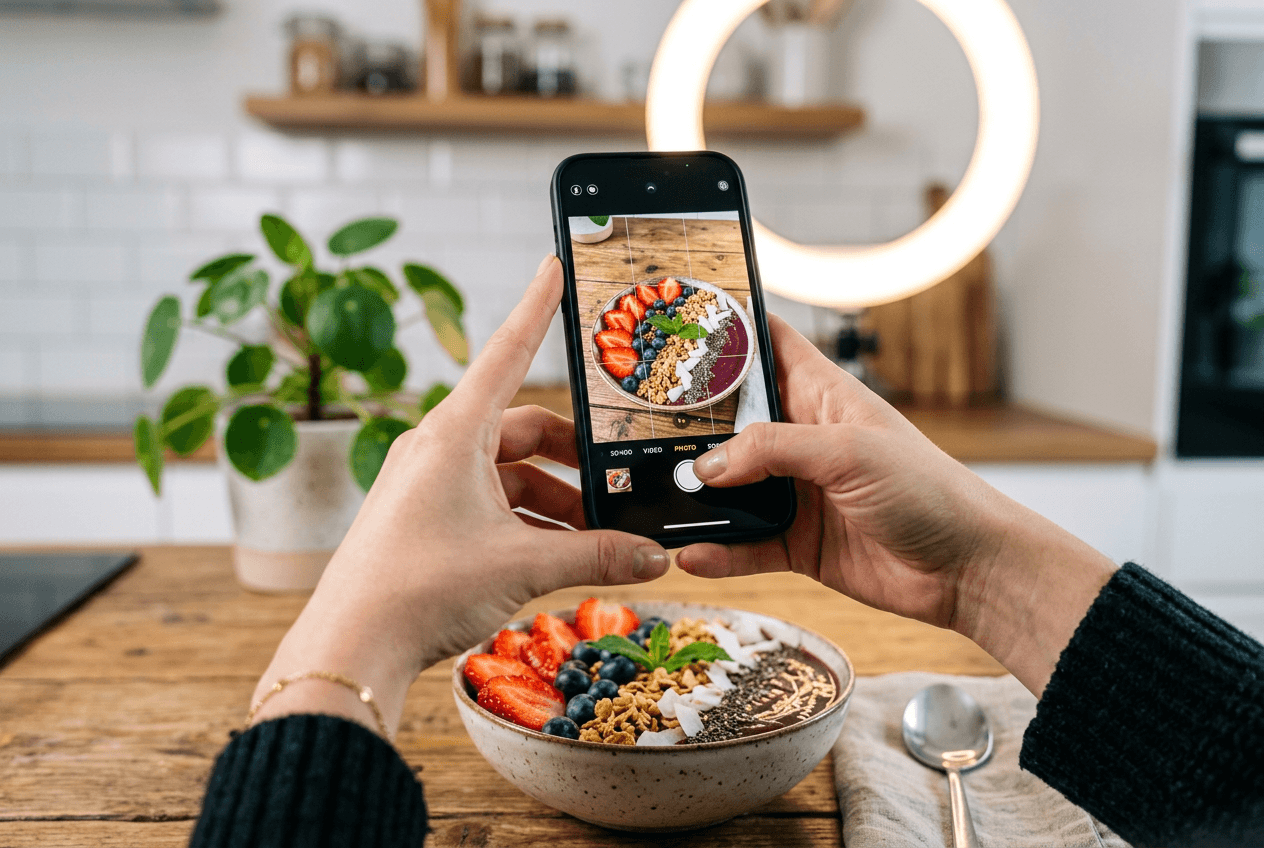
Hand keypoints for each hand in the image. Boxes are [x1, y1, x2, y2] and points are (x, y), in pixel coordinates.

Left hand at [249, 256, 670, 734]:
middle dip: (575, 461)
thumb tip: (654, 557)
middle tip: (619, 491)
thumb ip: (597, 555)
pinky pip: (490, 502)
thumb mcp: (523, 565)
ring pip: (510, 472)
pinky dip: (528, 522)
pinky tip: (560, 556)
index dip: (537, 306)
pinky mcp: (425, 516)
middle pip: (524, 428)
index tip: (555, 265)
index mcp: (454, 432)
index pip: (508, 351)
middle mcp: (439, 446)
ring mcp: (428, 482)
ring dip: (556, 501)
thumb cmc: (419, 588)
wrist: (352, 645)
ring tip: (597, 541)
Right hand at [677, 316, 1114, 694]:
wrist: (967, 569)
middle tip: (634, 427)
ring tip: (653, 498)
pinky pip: (745, 545)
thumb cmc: (928, 490)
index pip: (767, 345)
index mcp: (821, 395)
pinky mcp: (798, 543)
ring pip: (730, 488)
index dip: (726, 332)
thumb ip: (772, 450)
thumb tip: (705, 467)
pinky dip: (718, 551)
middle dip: (688, 426)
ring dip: (696, 496)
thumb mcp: (848, 451)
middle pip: (731, 422)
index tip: (675, 327)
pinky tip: (691, 555)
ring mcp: (798, 492)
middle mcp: (803, 439)